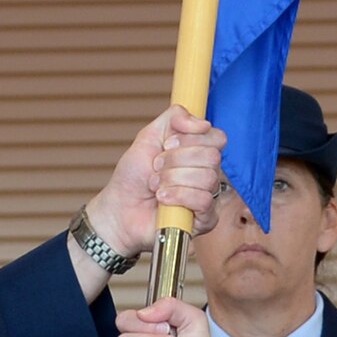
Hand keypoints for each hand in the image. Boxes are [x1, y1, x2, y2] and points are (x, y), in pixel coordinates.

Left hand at [87, 107, 225, 257]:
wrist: (119, 208)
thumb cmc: (134, 176)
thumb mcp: (149, 136)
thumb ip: (175, 117)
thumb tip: (203, 123)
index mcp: (199, 152)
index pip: (217, 138)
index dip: (190, 139)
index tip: (166, 145)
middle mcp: (208, 173)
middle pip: (212, 156)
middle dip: (176, 160)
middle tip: (156, 168)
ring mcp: (208, 196)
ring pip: (207, 178)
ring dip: (173, 179)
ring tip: (156, 186)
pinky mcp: (205, 220)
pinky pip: (204, 200)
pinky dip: (178, 196)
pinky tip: (162, 199)